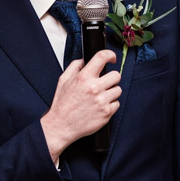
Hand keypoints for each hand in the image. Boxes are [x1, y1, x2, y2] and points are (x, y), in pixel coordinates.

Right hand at [40, 49, 120, 163]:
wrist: (61, 126)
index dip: (110, 55)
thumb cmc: (62, 105)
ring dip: (111, 92)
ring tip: (100, 97)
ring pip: (118, 90)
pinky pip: (116, 104)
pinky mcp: (106, 113)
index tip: (112, 58)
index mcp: (83, 77)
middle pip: (116, 75)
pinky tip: (100, 107)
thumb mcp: (63, 80)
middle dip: (111, 78)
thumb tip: (85, 60)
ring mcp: (102, 101)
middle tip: (104, 84)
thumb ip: (75, 66)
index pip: (102, 57)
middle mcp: (94, 88)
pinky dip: (110, 105)